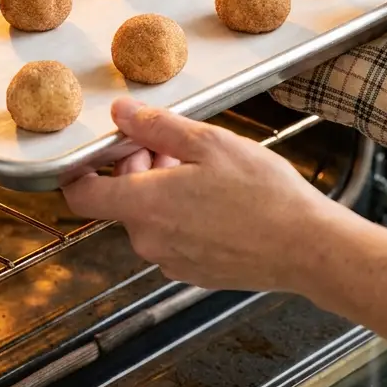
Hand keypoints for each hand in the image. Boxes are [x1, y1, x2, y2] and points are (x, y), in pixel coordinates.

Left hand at [62, 97, 343, 291]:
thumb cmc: (264, 194)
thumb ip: (158, 127)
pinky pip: (175, 239)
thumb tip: (122, 113)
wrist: (305, 246)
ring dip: (166, 192)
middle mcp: (148, 240)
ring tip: (208, 172)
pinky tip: (221, 202)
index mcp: (144, 204)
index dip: (84, 168)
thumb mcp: (211, 143)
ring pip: (151, 218)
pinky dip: (186, 217)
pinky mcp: (194, 273)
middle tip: (177, 146)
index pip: (81, 194)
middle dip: (141, 168)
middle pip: (123, 200)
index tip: (104, 150)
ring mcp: (170, 261)